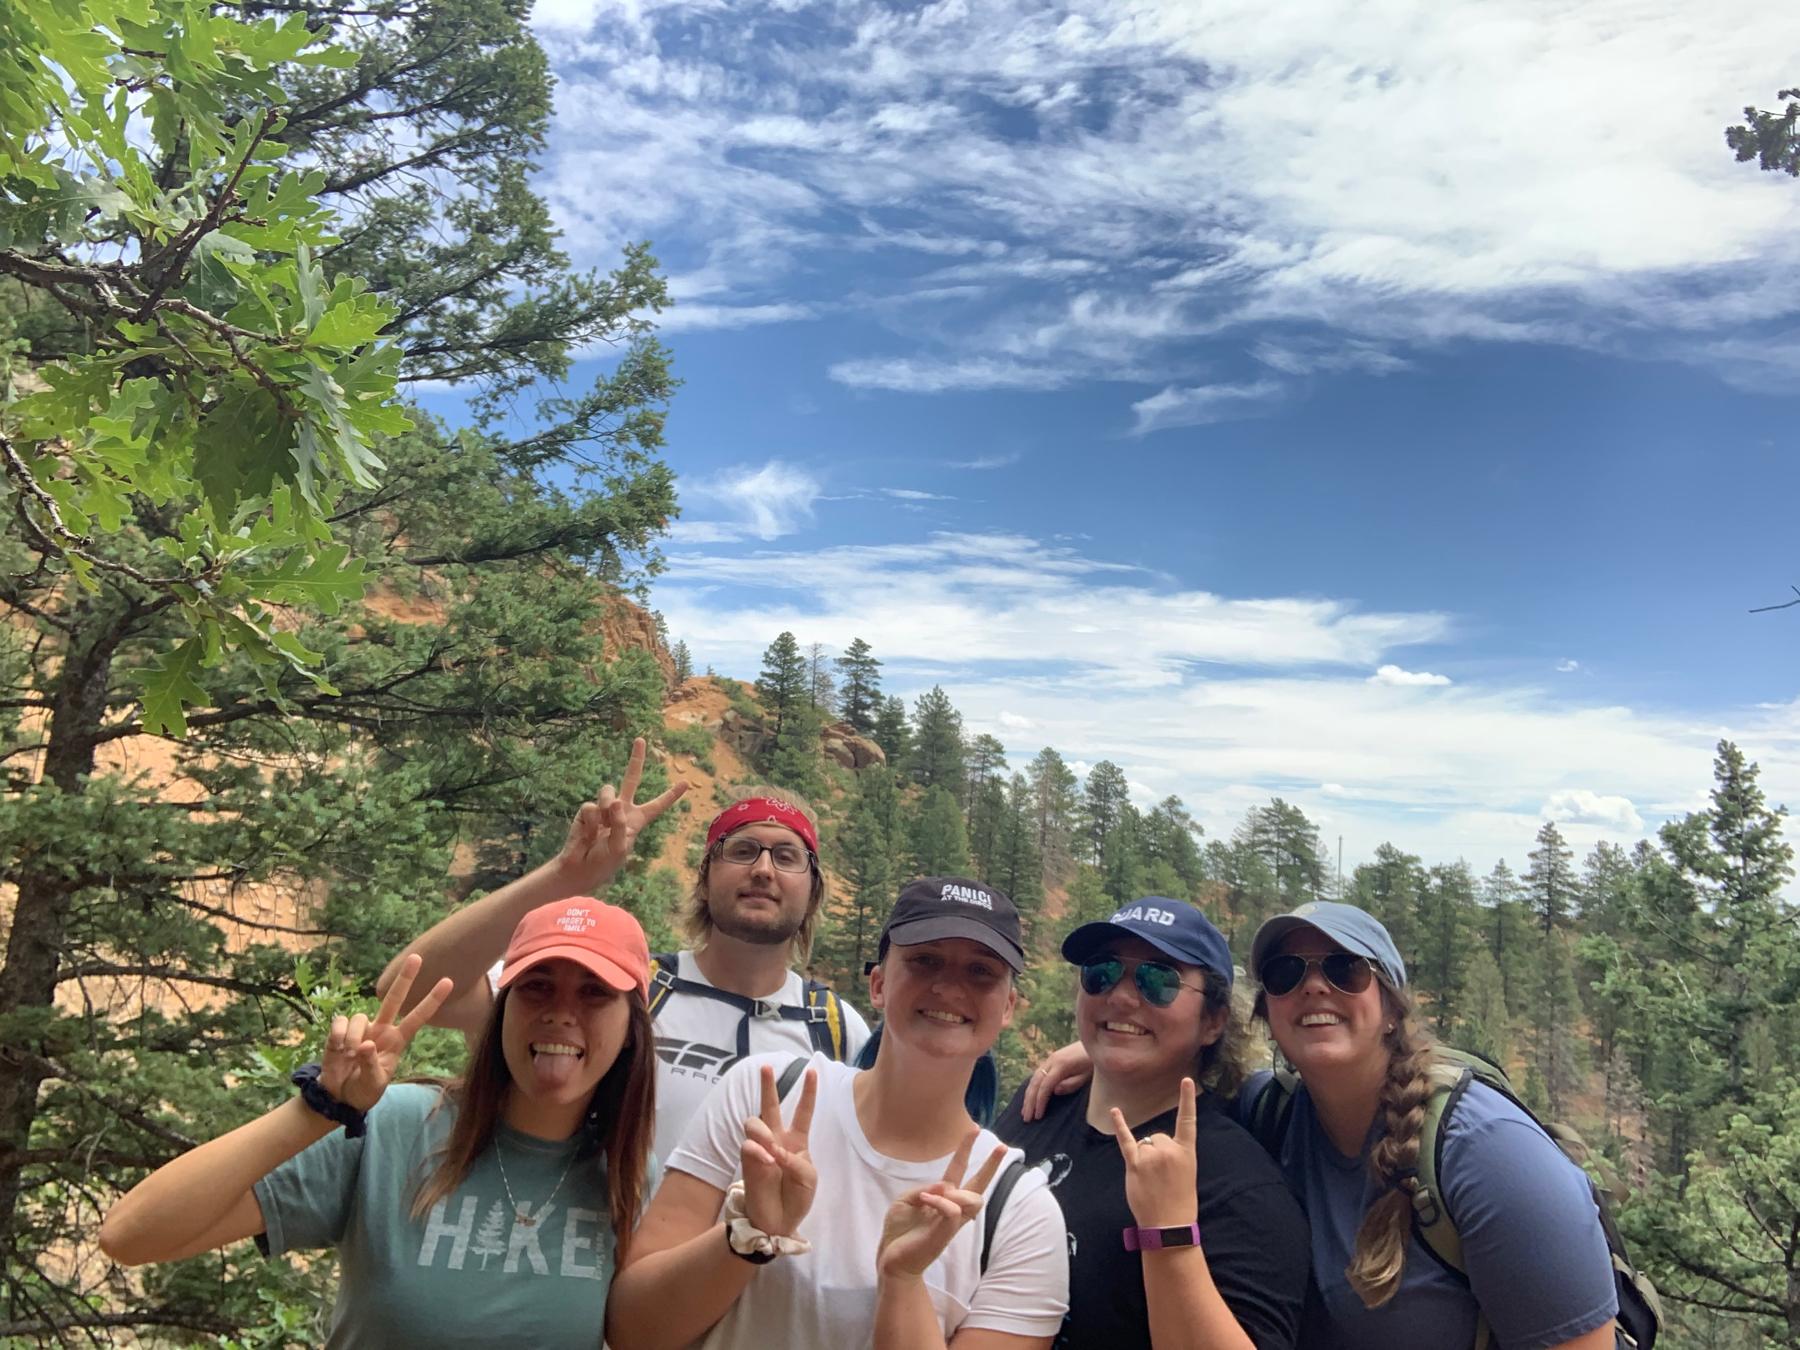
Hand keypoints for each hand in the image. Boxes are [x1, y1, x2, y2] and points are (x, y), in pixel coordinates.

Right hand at [319, 955, 453, 1112]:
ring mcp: (361, 1028)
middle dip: (405, 978)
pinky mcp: (340, 1030)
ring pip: (360, 1017)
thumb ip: (371, 1065)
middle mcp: (381, 1030)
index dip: (432, 1000)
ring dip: (352, 1037)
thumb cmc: (364, 1090)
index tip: (448, 982)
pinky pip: (340, 1022)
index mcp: (396, 1041)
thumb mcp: (373, 1084)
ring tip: (348, 1056)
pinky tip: (337, 1049)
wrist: (339, 1096)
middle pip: (394, 999)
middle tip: (417, 957)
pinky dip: (337, 1036)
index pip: (417, 1017)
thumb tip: (365, 1044)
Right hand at [555, 737, 688, 892]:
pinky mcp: (587, 811)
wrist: (579, 869)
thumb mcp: (620, 848)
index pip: (657, 806)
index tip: (686, 783)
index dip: (671, 795)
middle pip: (631, 779)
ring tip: (602, 825)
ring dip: (607, 805)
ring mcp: (604, 809)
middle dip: (635, 760)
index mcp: (637, 821)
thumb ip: (619, 824)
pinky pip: (592, 807)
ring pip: (608, 792)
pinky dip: (592, 821)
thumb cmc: (604, 862)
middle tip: (640, 740)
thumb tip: (614, 801)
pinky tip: (589, 833)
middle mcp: (622, 810)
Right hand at [741, 1064, 817, 1236]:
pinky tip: (767, 1160)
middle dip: (767, 1086)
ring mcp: (760, 1149)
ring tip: (770, 1147)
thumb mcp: (809, 1179)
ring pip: (754, 1122)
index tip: (812, 1071)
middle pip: (770, 1107)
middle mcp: (777, 1140)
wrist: (780, 1221)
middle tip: (765, 1067)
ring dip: (762, 1131)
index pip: (803, 1112)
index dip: (808, 1092)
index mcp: (797, 1141)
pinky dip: (758, 1151)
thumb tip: (775, 1151)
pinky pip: (748, 1146)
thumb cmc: (797, 1198)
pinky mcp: (748, 1161)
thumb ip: (797, 1161)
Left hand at [876, 1131, 1007, 1279]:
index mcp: (942, 1197)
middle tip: (1002, 1147)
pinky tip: (927, 1200)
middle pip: (979, 1185)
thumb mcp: (905, 1200)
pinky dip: (941, 1201)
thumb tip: (946, 1186)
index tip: (974, 1128)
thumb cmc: (899, 1230)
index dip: (965, 1149)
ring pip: (973, 1199)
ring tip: (938, 1195)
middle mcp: (951, 1208)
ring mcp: (951, 1222)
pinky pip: (954, 1211)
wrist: (891, 1258)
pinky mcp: (946, 1233)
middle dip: (991, 1165)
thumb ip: (925, 1188)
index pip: (959, 1170)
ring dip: (957, 1191)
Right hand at [1021, 1039, 1092, 1120]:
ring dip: (1028, 1095)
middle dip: (1029, 1101)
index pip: (1045, 1086)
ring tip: (1025, 1111)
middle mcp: (1051, 1060)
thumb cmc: (1094, 1061)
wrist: (1097, 1041)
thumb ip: (1072, 1084)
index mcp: (1061, 1065)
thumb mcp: (1087, 1075)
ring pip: (1034, 1078)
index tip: (1037, 1116)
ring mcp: (1050, 1058)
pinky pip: (1038, 1074)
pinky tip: (1031, 1096)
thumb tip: (1054, 1091)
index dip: (1040, 1102)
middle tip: (1026, 1118)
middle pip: (1035, 1082)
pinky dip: (1033, 1087)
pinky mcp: (1052, 1059)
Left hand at [1112, 1076, 1199, 1228]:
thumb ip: (1173, 1154)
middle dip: (1156, 1153)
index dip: (1187, 1099)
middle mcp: (1169, 1149)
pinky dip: (1120, 1125)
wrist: (1170, 1226)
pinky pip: (1126, 1141)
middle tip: (1161, 1178)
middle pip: (1156, 1137)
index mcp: (1187, 1151)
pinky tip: (1116, 1111)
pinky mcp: (1135, 1164)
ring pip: (1142, 1143)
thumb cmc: (1180, 1201)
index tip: (1185, 1079)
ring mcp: (1151, 1156)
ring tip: (1151, 1180)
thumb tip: (1153, 1145)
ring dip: (1143, 1158)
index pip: (1188, 1120)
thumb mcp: (1187, 1173)